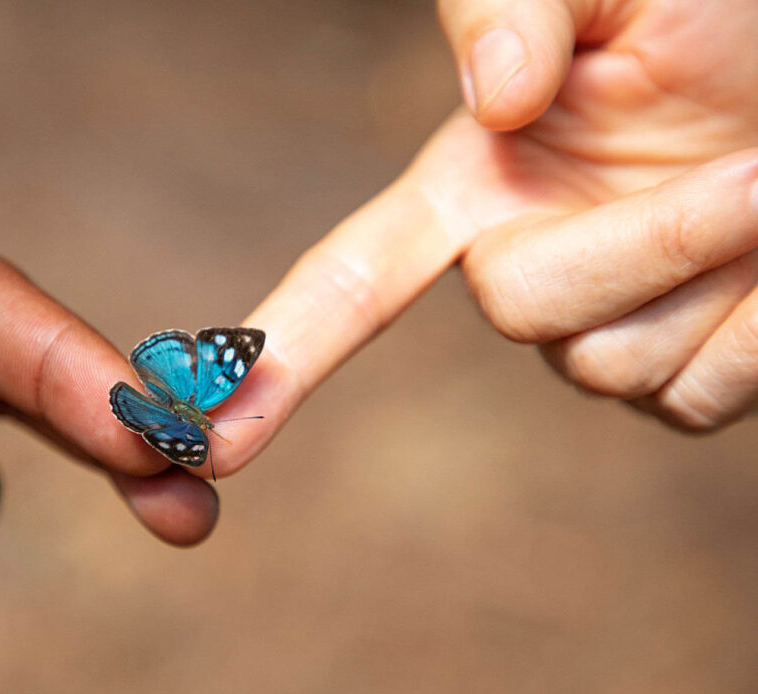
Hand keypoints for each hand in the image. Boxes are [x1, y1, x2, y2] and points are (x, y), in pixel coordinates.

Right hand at [224, 0, 757, 465]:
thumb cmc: (717, 10)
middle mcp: (521, 265)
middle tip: (751, 169)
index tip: (213, 428)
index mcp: (479, 182)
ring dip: (715, 273)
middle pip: (520, 314)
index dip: (281, 349)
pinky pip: (697, 401)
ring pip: (614, 368)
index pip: (352, 277)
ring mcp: (599, 333)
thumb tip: (495, 105)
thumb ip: (510, 7)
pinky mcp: (681, 378)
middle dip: (646, 243)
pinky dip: (757, 336)